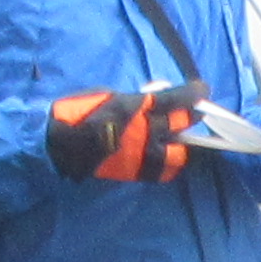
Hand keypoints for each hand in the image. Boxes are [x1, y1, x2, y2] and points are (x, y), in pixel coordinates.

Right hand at [48, 84, 199, 183]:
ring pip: (178, 154)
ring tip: (180, 139)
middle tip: (195, 112)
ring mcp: (141, 154)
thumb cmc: (79, 112)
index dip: (194, 94)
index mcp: (136, 106)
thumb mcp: (109, 95)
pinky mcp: (135, 171)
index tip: (202, 89)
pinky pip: (162, 171)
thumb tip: (154, 99)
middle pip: (183, 125)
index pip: (176, 99)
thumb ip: (135, 99)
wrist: (58, 144)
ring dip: (182, 145)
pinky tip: (166, 156)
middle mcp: (144, 131)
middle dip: (192, 116)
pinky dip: (168, 163)